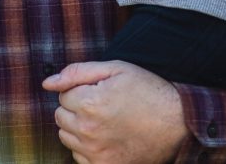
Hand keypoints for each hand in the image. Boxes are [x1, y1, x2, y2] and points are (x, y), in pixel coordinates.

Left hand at [42, 61, 187, 163]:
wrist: (177, 121)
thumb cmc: (147, 90)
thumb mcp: (116, 69)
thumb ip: (77, 72)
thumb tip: (47, 83)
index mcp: (90, 103)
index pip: (63, 95)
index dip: (81, 89)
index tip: (101, 91)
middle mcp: (88, 130)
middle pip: (61, 116)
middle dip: (76, 108)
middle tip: (103, 104)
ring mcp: (95, 152)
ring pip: (66, 136)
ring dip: (79, 127)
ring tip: (105, 120)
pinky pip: (77, 156)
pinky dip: (87, 147)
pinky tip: (106, 137)